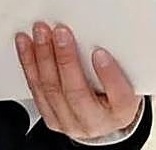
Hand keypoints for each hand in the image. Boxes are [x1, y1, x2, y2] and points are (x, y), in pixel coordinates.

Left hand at [16, 23, 143, 141]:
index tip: (100, 53)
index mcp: (121, 111)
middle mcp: (93, 122)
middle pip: (76, 92)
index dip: (109, 75)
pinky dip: (29, 64)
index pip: (118, 96)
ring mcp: (68, 122)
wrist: (102, 119)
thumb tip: (105, 33)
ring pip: (51, 89)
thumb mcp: (129, 79)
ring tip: (41, 33)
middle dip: (66, 59)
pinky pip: (36, 89)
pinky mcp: (50, 117)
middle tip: (61, 33)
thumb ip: (120, 60)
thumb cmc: (116, 95)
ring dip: (43, 57)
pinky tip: (26, 45)